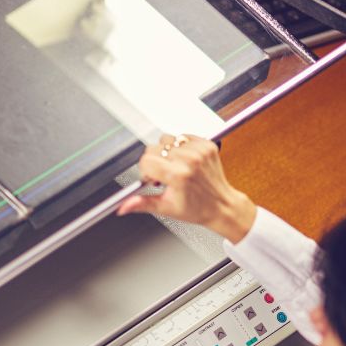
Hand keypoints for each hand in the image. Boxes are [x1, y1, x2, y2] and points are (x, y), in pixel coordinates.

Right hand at [117, 133, 256, 243]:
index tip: (154, 179)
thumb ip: (141, 203)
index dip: (146, 171)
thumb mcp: (166, 208)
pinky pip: (183, 136)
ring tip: (176, 167)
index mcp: (178, 175)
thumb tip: (123, 206)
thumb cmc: (197, 208)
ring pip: (168, 139)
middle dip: (155, 161)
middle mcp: (189, 160)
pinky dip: (181, 147)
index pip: (146, 160)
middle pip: (154, 148)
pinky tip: (186, 161)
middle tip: (165, 175)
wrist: (222, 205)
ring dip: (168, 152)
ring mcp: (199, 150)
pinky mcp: (206, 144)